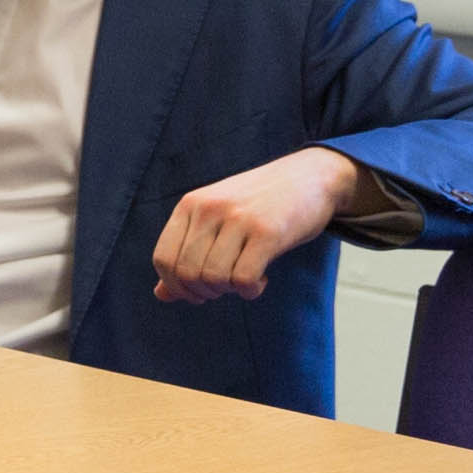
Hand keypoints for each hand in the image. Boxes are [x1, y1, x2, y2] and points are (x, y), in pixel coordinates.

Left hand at [152, 146, 364, 302]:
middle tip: (226, 286)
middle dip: (204, 293)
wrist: (311, 176)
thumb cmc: (260, 204)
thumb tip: (161, 295)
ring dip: (229, 290)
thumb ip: (187, 254)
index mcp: (191, 204)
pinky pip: (243, 280)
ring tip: (244, 278)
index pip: (163, 259)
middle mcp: (210, 208)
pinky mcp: (267, 232)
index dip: (176, 286)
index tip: (198, 291)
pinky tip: (261, 278)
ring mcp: (238, 218)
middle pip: (187, 274)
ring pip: (213, 279)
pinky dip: (250, 290)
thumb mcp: (217, 220)